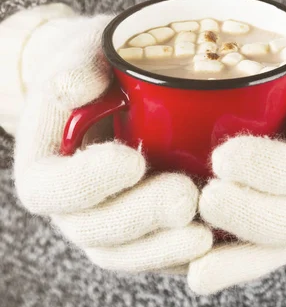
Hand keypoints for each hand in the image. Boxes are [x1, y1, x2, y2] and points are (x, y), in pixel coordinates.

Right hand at [14, 14, 211, 272]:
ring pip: (127, 253)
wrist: (113, 84)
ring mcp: (107, 221)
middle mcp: (72, 204)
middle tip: (184, 196)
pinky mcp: (142, 230)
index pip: (51, 189)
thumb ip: (77, 65)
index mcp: (45, 166)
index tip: (130, 160)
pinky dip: (184, 254)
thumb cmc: (98, 66)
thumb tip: (74, 85)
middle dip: (140, 217)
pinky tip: (219, 240)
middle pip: (94, 230)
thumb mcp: (84, 52)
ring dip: (165, 247)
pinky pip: (157, 254)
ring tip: (205, 232)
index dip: (87, 183)